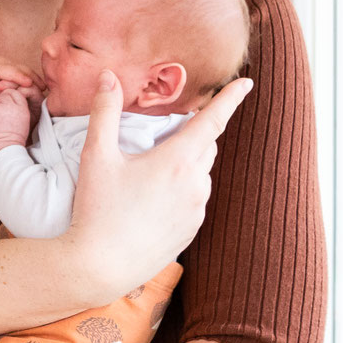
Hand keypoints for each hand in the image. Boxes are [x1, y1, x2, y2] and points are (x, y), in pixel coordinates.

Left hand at [0, 51, 35, 100]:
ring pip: (12, 66)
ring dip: (25, 75)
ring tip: (39, 86)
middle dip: (28, 75)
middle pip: (12, 65)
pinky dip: (18, 76)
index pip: (3, 69)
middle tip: (42, 86)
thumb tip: (8, 102)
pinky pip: (8, 69)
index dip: (18, 76)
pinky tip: (27, 83)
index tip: (31, 84)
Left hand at [0, 82, 35, 164]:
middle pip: (0, 96)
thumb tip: (5, 99)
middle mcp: (8, 105)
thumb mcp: (23, 122)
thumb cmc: (12, 141)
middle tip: (0, 121)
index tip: (7, 112)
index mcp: (21, 107)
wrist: (1, 152)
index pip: (13, 93)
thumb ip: (16, 107)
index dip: (8, 102)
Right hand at [63, 71, 252, 304]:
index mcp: (178, 161)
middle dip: (193, 134)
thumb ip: (104, 111)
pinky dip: (181, 191)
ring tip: (148, 174)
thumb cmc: (97, 209)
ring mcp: (196, 211)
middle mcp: (196, 185)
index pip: (213, 120)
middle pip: (206, 145)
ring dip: (185, 164)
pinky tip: (150, 200)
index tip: (246, 83)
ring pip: (200, 174)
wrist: (101, 266)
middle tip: (163, 135)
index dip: (230, 98)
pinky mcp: (191, 231)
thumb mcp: (96, 156)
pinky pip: (194, 200)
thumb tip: (108, 76)